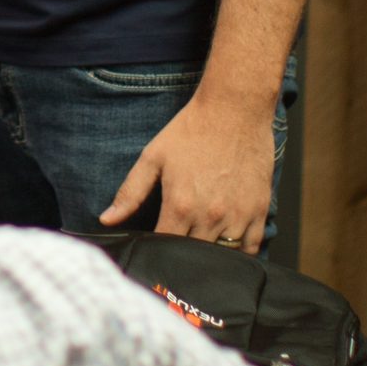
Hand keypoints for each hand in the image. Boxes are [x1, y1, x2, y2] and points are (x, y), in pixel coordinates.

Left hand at [98, 86, 275, 248]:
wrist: (234, 108)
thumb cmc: (192, 130)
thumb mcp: (153, 157)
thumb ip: (130, 193)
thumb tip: (107, 219)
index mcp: (181, 205)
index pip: (164, 248)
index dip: (156, 252)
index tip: (153, 251)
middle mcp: (210, 216)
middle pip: (193, 257)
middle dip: (182, 257)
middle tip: (176, 250)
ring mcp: (238, 215)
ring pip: (223, 255)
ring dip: (210, 256)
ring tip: (200, 248)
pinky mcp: (260, 209)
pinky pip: (252, 247)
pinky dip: (240, 252)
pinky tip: (228, 243)